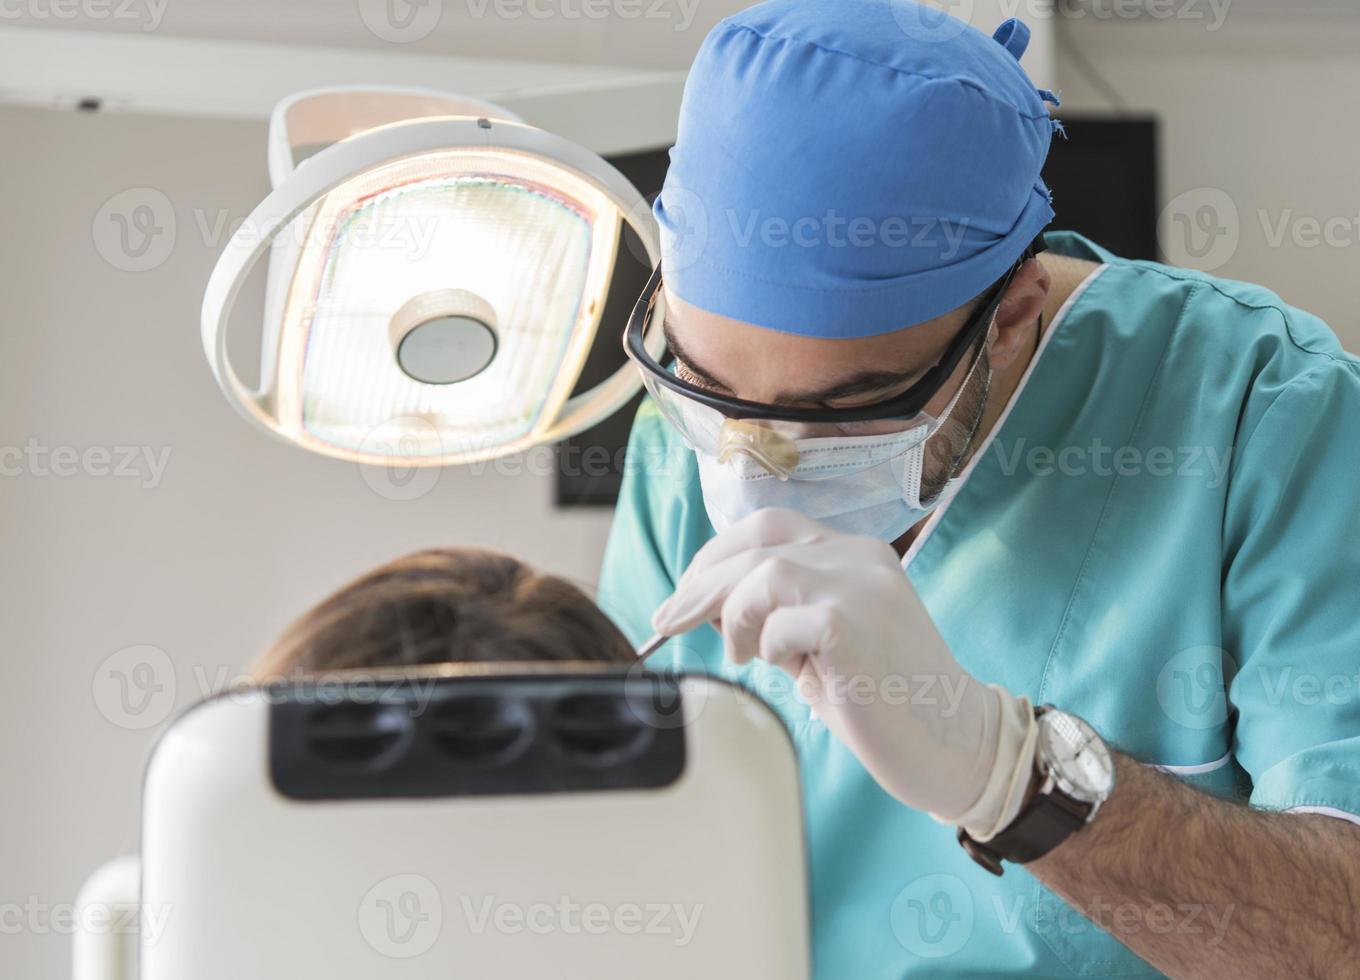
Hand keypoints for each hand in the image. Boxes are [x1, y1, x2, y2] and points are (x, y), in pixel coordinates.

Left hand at [652, 508, 1035, 835]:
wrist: (956, 745)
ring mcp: (861, 586)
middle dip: (701, 583)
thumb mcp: (819, 646)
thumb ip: (777, 616)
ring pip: (763, 570)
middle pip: (755, 542)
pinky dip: (768, 644)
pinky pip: (782, 618)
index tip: (686, 594)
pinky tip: (786, 670)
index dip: (716, 556)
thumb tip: (709, 606)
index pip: (767, 527)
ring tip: (744, 655)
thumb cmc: (885, 702)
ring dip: (735, 614)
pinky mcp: (854, 624)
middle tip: (669, 621)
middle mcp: (858, 557)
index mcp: (853, 555)